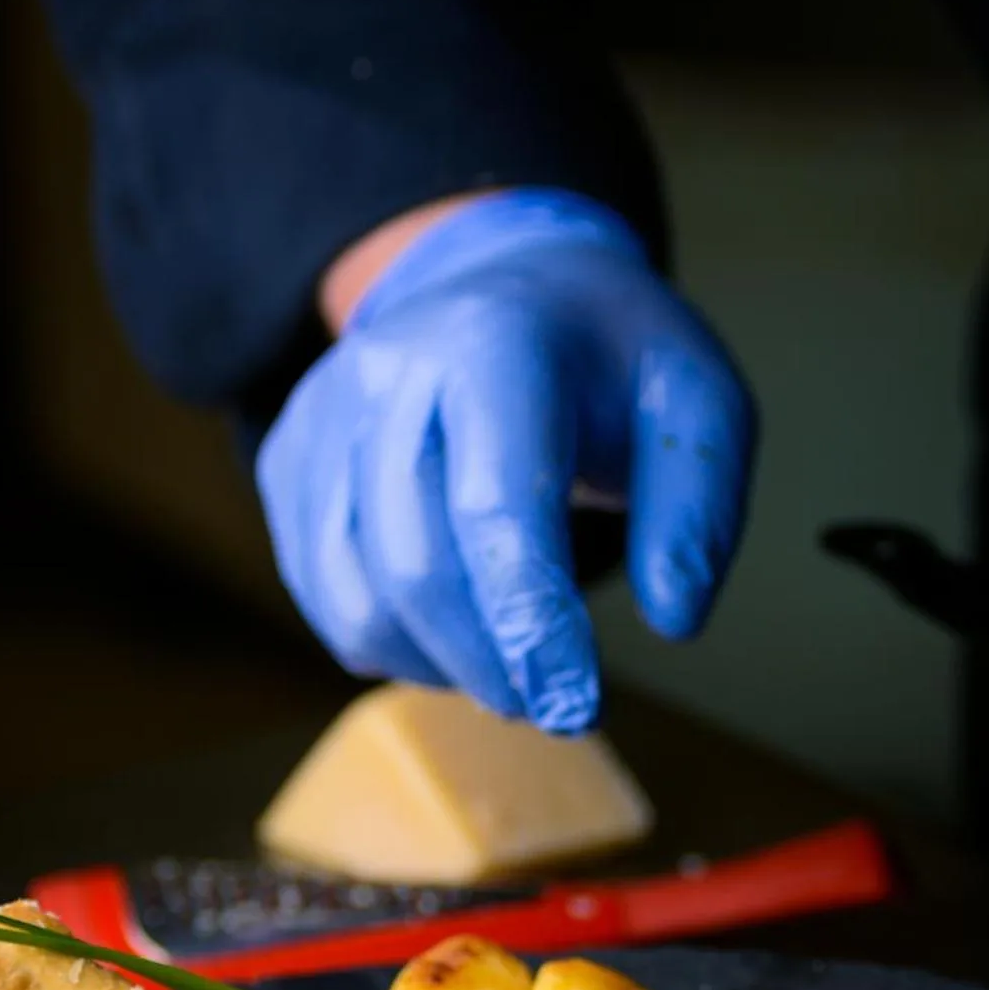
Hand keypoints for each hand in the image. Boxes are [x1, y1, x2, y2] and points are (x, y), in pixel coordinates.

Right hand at [255, 188, 756, 732]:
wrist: (504, 282)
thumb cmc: (607, 360)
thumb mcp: (697, 403)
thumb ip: (697, 509)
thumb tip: (676, 616)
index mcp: (497, 343)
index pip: (496, 508)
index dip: (531, 623)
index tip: (575, 706)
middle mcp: (389, 371)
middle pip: (416, 565)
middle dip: (488, 663)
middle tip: (551, 707)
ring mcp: (324, 415)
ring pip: (355, 594)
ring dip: (436, 663)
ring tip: (504, 666)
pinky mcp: (290, 459)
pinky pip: (322, 588)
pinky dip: (386, 640)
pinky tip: (449, 633)